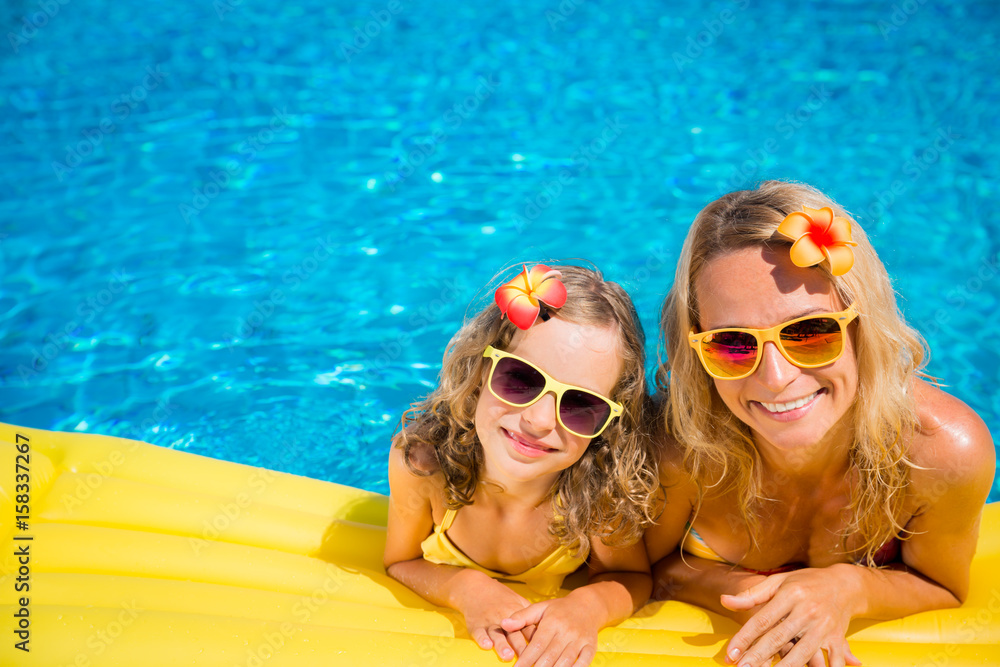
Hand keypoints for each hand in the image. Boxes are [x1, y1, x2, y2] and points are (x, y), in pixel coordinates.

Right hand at [453, 571, 532, 661]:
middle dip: (520, 647)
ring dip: (502, 645)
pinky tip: (486, 645)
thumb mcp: (518, 601)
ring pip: (497, 635)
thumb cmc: (500, 597)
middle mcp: (504, 618)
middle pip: (514, 634)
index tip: (541, 651)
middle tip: (526, 658)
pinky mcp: (476, 624)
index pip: (529, 628)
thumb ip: (530, 617)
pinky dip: (482, 639)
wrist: (476, 586)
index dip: (535, 641)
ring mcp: (489, 621)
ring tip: (508, 656)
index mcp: (517, 613)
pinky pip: (479, 633)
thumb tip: (544, 632)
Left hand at [501, 593, 602, 666]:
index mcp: (552, 622)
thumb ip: (521, 617)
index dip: (526, 659)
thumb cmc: (559, 609)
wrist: (587, 605)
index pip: (537, 645)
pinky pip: (583, 662)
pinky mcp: (590, 646)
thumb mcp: (540, 608)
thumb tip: (503, 624)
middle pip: (550, 656)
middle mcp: (566, 631)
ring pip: (565, 661)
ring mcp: (579, 640)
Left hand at [719, 565, 863, 666]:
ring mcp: (824, 626)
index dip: (745, 638)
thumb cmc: (806, 582)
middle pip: (778, 637)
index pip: (762, 620)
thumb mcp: (778, 582)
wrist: (845, 584)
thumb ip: (752, 594)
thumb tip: (724, 601)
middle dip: (759, 656)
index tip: (731, 653)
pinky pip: (831, 659)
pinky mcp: (838, 638)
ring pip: (802, 652)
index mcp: (790, 595)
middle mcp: (807, 611)